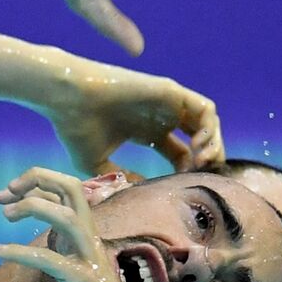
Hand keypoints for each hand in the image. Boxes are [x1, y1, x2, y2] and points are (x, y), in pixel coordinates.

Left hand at [0, 166, 233, 281]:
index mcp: (80, 246)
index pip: (63, 197)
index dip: (33, 189)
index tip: (1, 199)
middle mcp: (88, 245)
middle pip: (72, 189)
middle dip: (38, 179)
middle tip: (3, 194)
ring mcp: (88, 262)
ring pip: (68, 214)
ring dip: (34, 205)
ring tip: (4, 213)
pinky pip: (51, 259)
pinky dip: (19, 251)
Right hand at [45, 64, 224, 175]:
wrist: (68, 100)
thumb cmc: (76, 129)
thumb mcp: (97, 163)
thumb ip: (119, 177)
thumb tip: (140, 190)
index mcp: (146, 131)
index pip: (181, 153)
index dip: (188, 171)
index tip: (181, 185)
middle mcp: (159, 117)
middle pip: (199, 139)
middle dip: (207, 159)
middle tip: (201, 175)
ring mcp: (167, 103)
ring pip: (206, 124)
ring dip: (212, 144)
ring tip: (202, 162)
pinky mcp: (171, 92)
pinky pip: (205, 110)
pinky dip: (209, 129)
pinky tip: (198, 147)